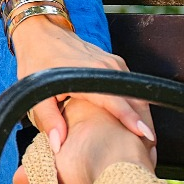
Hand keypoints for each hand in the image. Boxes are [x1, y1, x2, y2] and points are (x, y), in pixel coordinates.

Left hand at [11, 17, 155, 156]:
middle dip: (143, 124)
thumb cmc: (37, 62)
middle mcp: (107, 67)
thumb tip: (58, 145)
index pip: (115, 100)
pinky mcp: (115, 64)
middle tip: (149, 152)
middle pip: (134, 99)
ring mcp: (114, 63)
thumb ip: (48, 119)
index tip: (145, 137)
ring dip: (143, 116)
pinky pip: (131, 87)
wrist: (42, 31)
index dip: (130, 120)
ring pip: (136, 93)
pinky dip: (137, 105)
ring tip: (147, 143)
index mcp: (88, 75)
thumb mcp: (34, 92)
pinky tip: (137, 123)